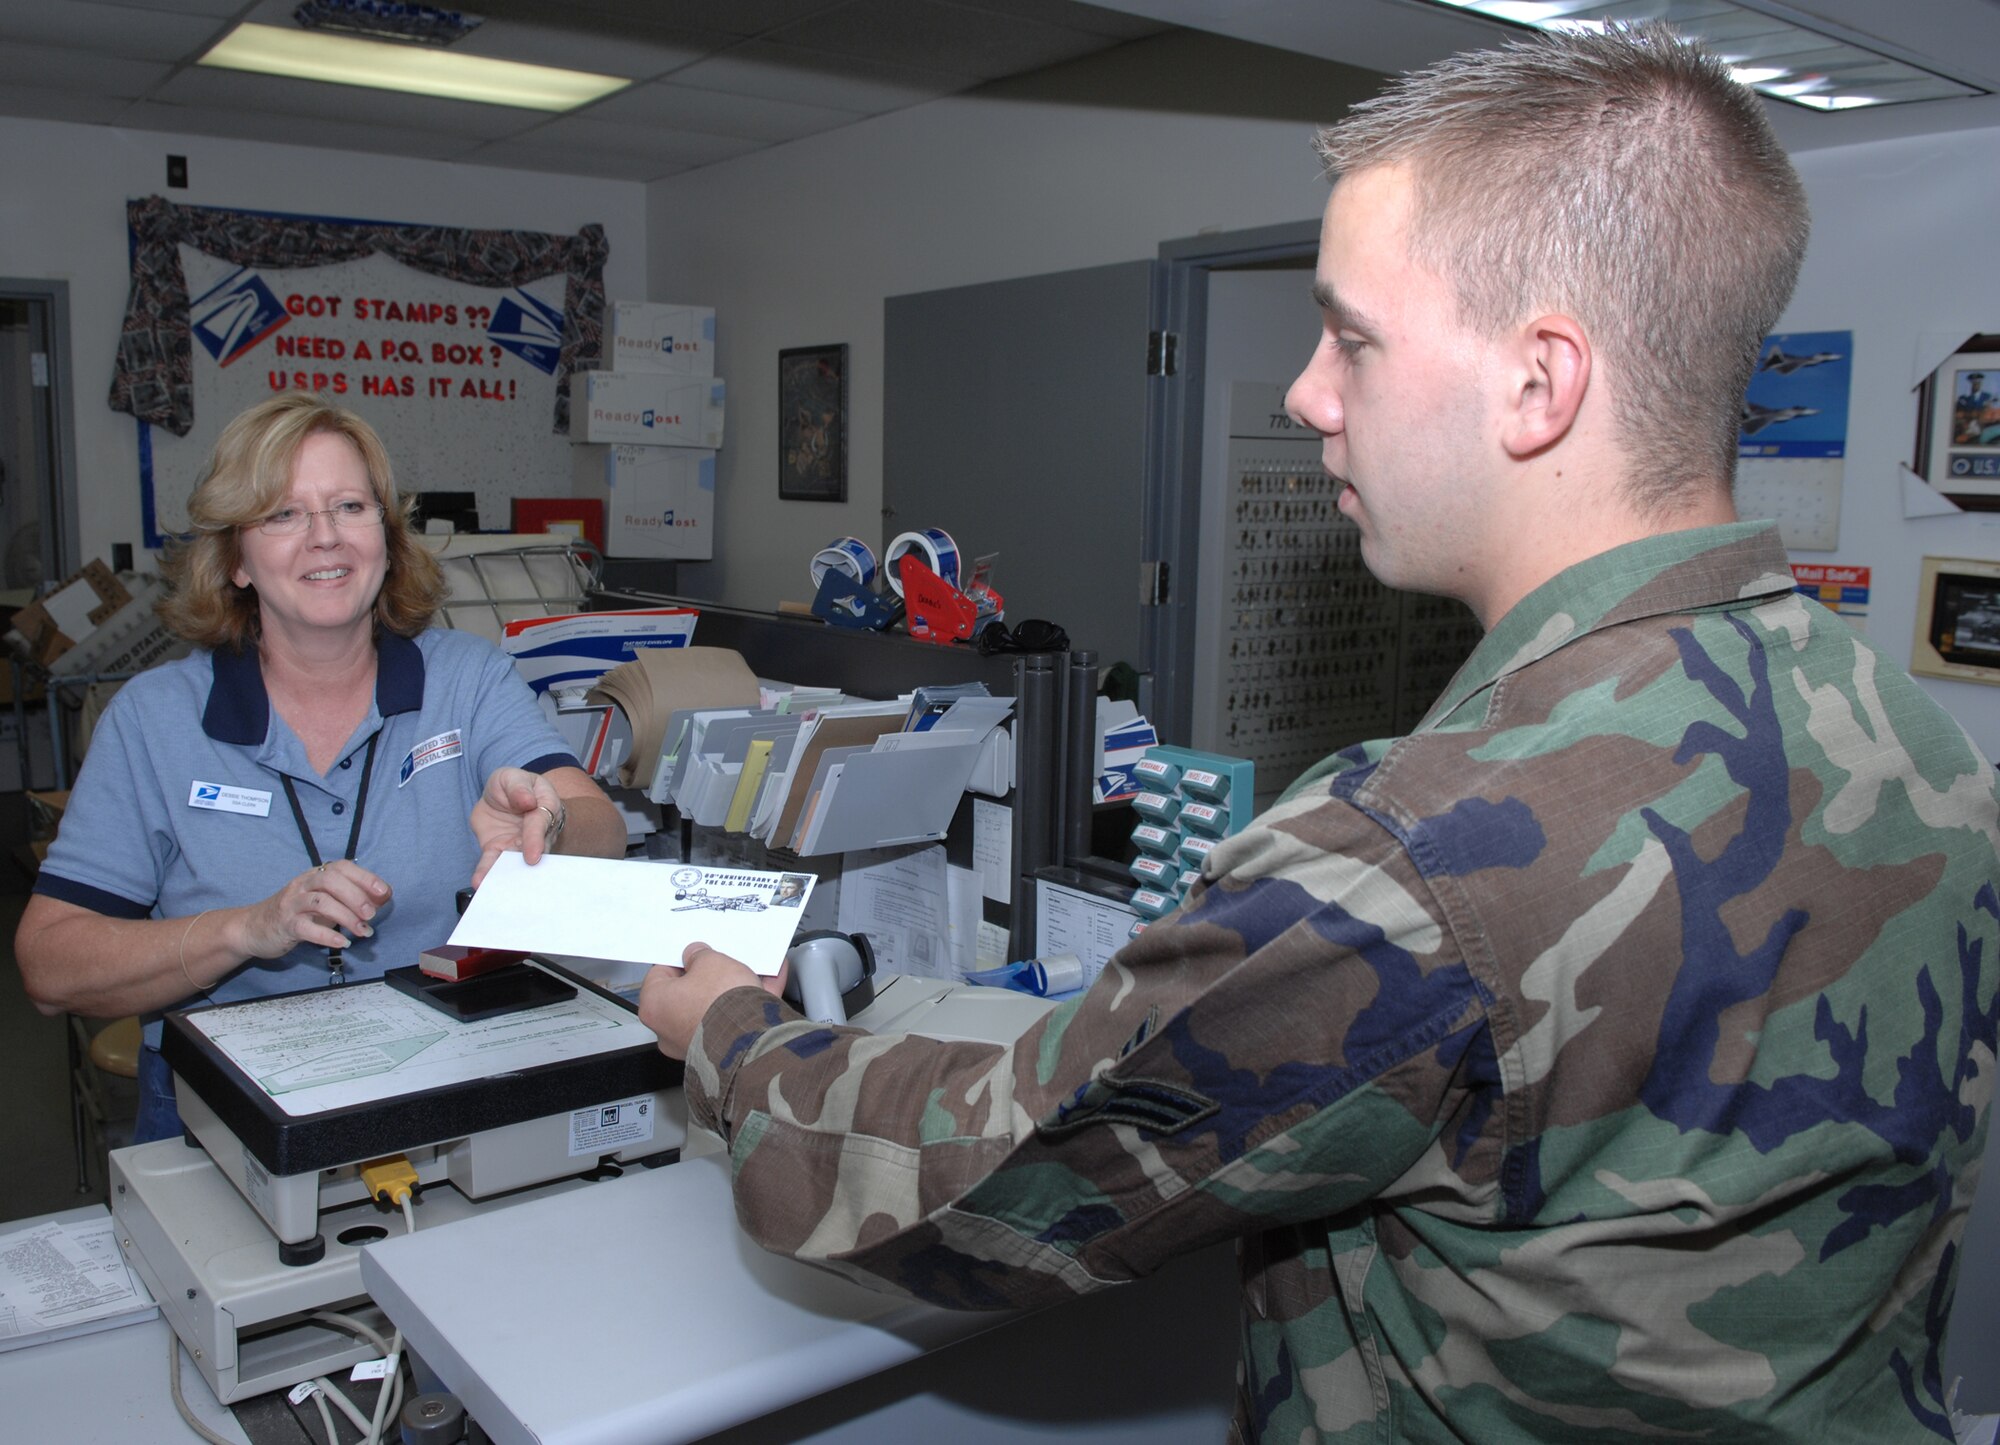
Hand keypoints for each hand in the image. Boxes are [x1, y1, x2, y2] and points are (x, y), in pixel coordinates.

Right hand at [240, 860, 390, 958]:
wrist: (253, 928)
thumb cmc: (297, 913)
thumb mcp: (325, 902)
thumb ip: (352, 897)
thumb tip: (385, 895)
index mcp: (315, 875)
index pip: (341, 867)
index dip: (365, 877)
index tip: (385, 892)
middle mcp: (303, 885)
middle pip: (330, 880)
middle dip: (356, 896)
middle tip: (371, 915)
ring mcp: (291, 904)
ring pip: (320, 902)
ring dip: (346, 917)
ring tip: (363, 931)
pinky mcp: (284, 925)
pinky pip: (306, 928)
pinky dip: (327, 935)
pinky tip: (342, 942)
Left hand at [469, 766, 567, 885]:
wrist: (503, 796)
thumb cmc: (515, 786)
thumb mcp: (513, 777)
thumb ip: (519, 788)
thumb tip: (527, 802)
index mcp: (544, 809)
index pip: (539, 825)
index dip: (535, 840)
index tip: (533, 857)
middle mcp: (534, 832)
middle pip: (531, 850)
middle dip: (524, 866)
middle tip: (518, 880)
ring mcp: (516, 844)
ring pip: (513, 861)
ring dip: (504, 875)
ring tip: (495, 886)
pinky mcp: (498, 849)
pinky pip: (493, 862)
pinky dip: (486, 872)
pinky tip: (480, 882)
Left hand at [637, 942, 786, 1060]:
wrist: (749, 1039)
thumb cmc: (718, 1006)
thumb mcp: (710, 961)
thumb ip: (700, 955)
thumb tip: (698, 956)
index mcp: (654, 1007)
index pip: (661, 974)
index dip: (680, 960)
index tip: (694, 954)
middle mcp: (669, 1030)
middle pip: (689, 993)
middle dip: (709, 977)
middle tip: (721, 963)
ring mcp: (695, 1042)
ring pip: (714, 1007)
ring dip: (732, 990)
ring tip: (752, 972)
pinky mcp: (722, 1049)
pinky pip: (734, 1020)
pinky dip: (749, 1003)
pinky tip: (767, 985)